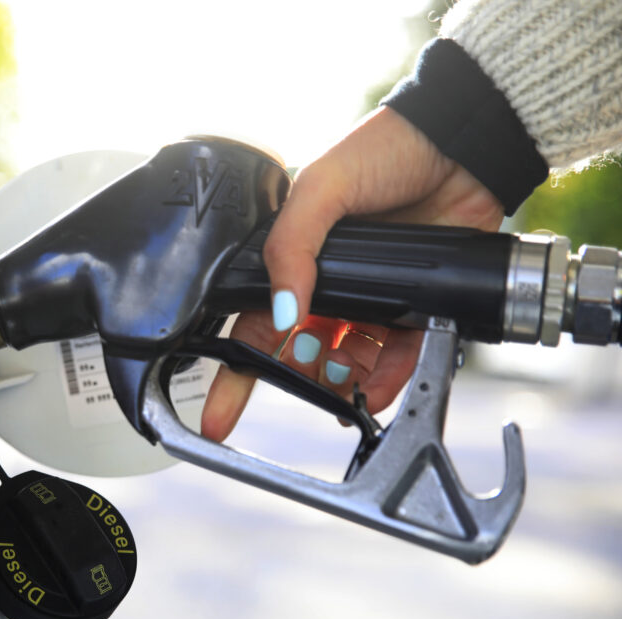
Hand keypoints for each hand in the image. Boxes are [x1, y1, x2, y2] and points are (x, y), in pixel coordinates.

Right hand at [200, 106, 505, 441]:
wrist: (461, 141)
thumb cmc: (384, 149)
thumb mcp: (320, 187)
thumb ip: (291, 247)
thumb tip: (283, 312)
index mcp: (293, 258)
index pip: (254, 324)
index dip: (235, 374)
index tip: (218, 418)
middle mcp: (328, 284)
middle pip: (301, 354)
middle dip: (298, 379)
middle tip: (308, 385)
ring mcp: (372, 299)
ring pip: (347, 364)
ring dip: (342, 385)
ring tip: (346, 392)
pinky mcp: (416, 307)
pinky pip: (396, 357)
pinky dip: (387, 379)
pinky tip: (378, 390)